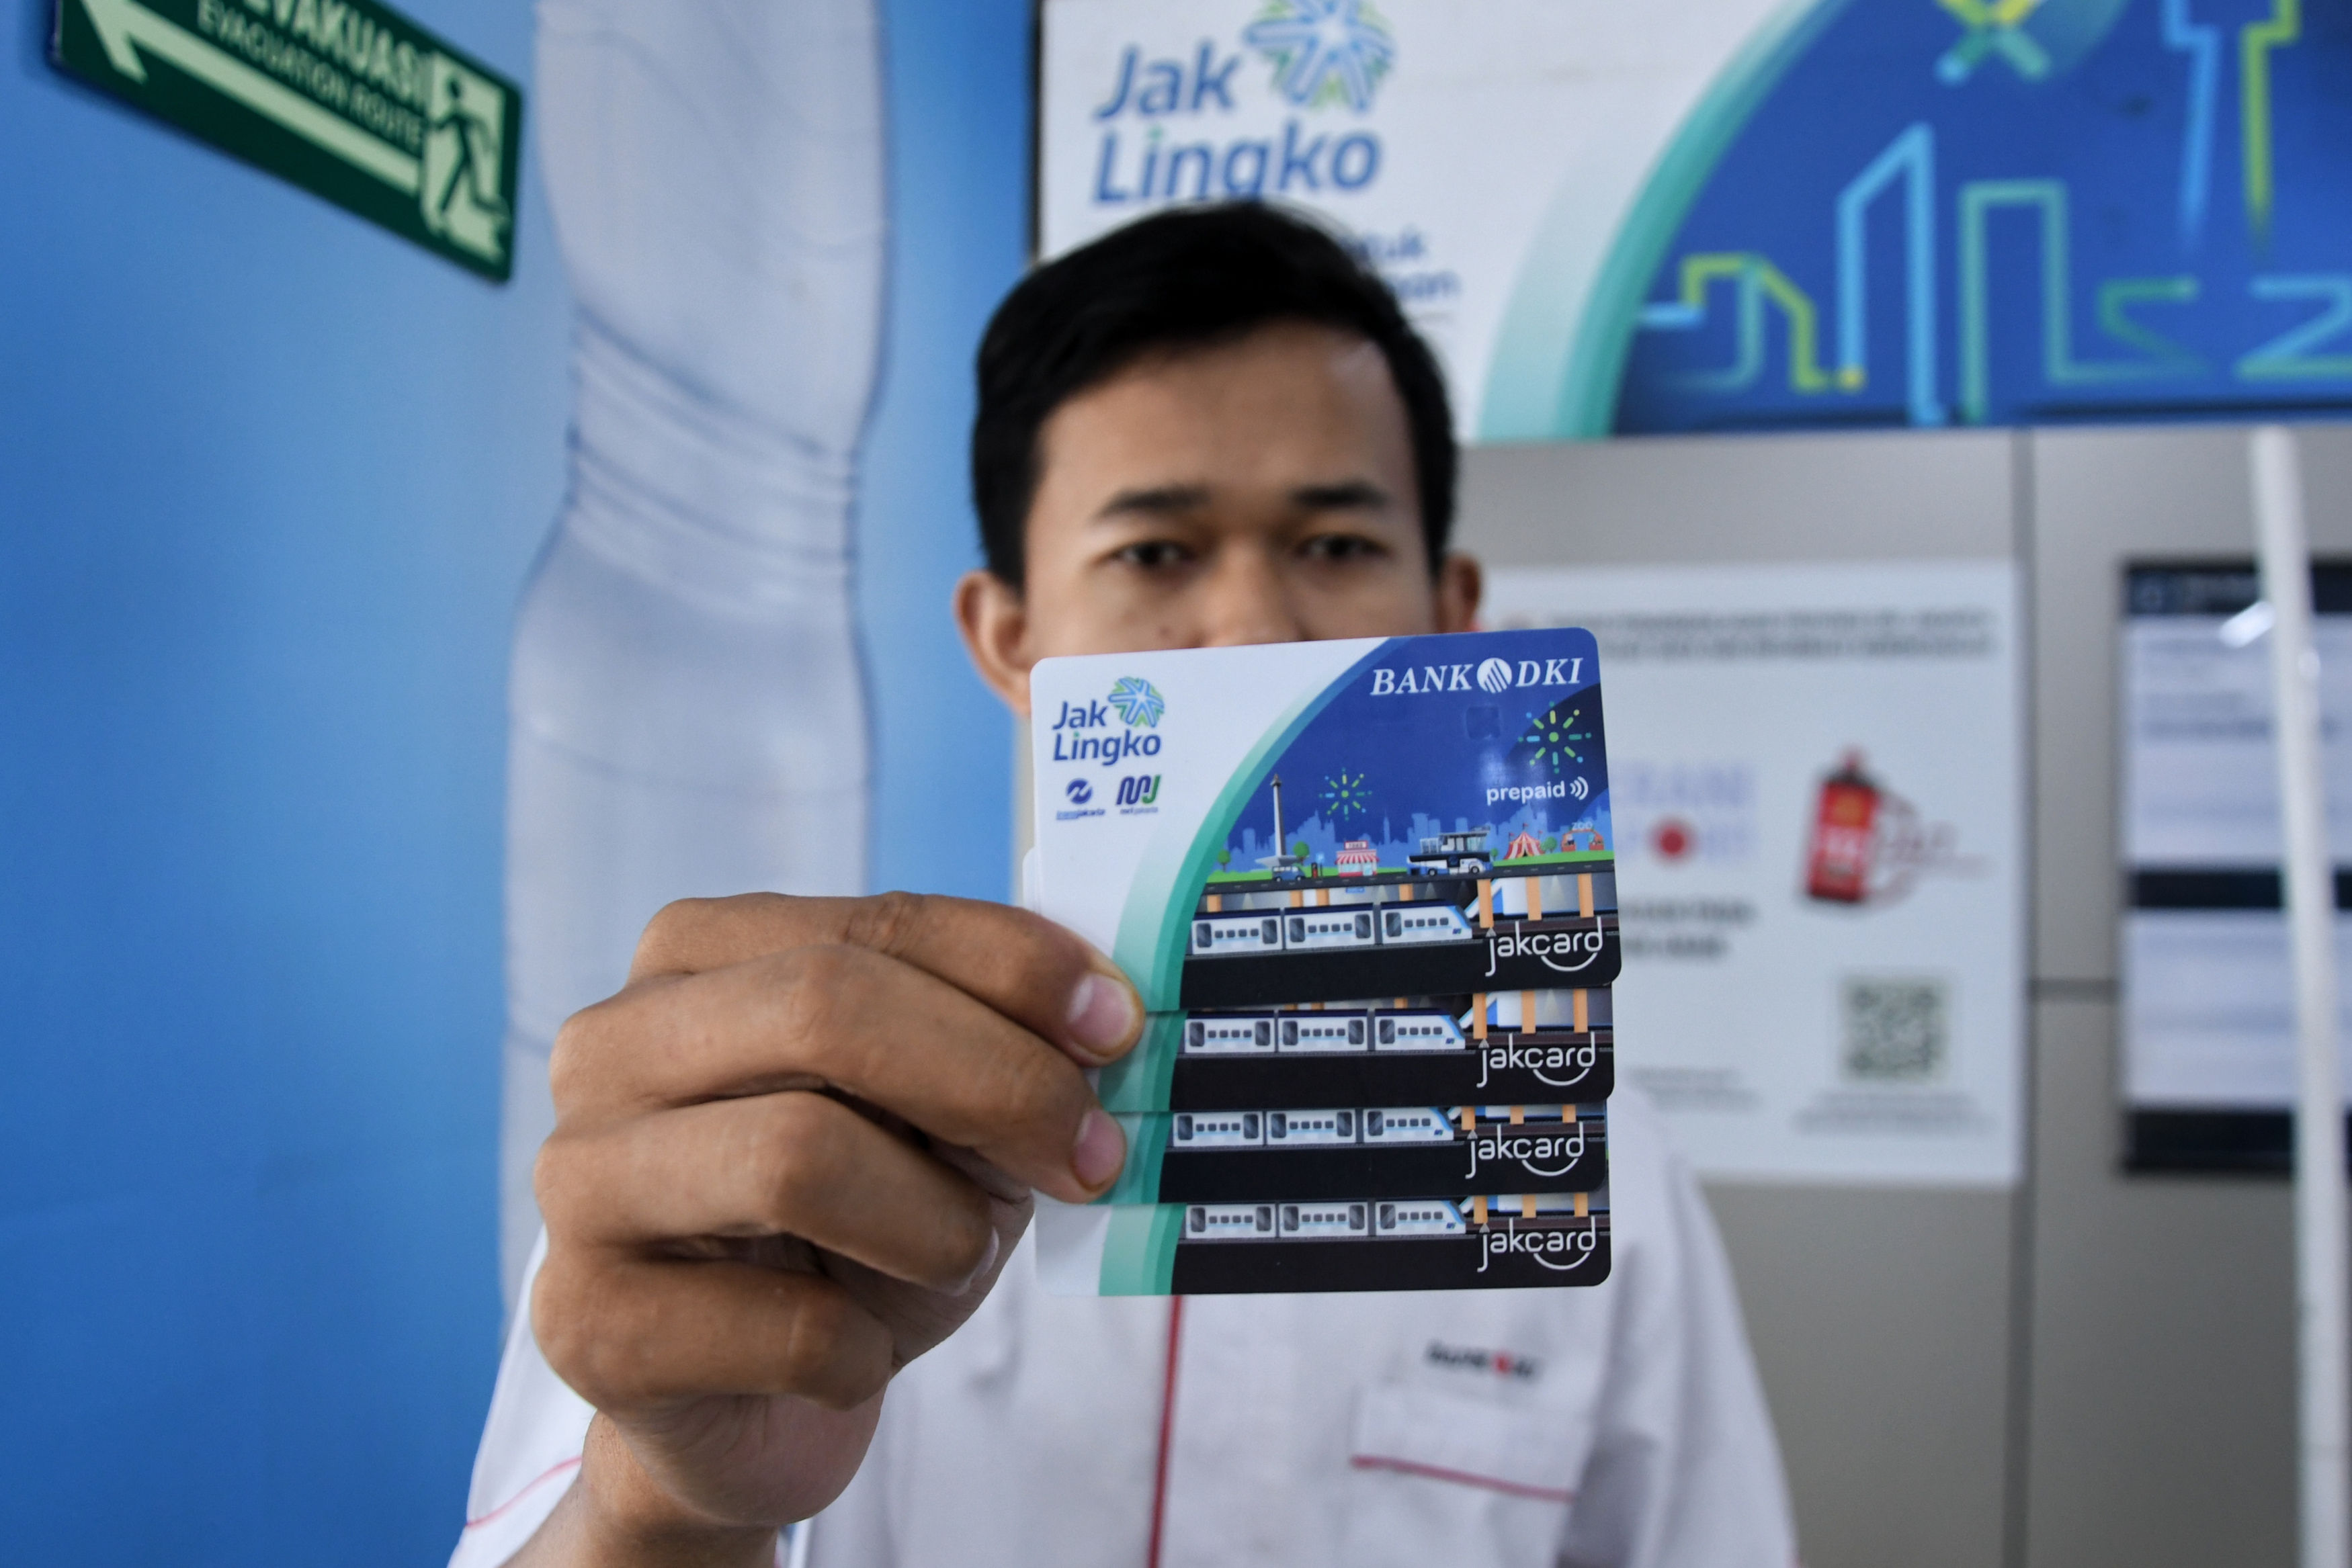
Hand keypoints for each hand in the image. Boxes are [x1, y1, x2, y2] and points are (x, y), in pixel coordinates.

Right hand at [519, 892, 1139, 1562]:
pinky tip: (847, 1354)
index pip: (875, 921)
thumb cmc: (858, 1232)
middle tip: (1090, 1156)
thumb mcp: (942, 1116)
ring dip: (934, 1225)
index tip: (1118, 1025)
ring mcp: (578, 1183)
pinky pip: (783, 1324)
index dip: (1013, 967)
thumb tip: (1104, 1006)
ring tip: (951, 1256)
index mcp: (695, 958)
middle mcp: (609, 1047)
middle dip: (995, 1082)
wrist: (759, 1405)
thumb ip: (1000, 1040)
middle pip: (824, 1008)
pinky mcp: (585, 1324)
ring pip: (798, 1156)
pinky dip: (861, 1351)